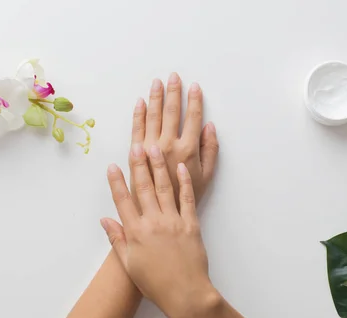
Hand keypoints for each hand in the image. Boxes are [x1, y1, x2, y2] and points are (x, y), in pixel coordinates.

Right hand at [101, 146, 219, 317]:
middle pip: (143, 188)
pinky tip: (180, 166)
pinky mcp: (191, 224)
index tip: (112, 165)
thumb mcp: (129, 263)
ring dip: (159, 166)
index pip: (122, 201)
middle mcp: (153, 222)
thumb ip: (117, 240)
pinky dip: (184, 181)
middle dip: (138, 165)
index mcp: (136, 232)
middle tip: (135, 145)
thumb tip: (105, 220)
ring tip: (155, 147)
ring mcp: (173, 221)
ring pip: (164, 188)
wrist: (185, 294)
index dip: (116, 182)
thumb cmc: (155, 283)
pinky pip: (186, 199)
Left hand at [131, 73, 218, 205]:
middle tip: (173, 77)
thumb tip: (209, 126)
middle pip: (171, 112)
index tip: (194, 87)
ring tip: (157, 83)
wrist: (159, 212)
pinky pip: (137, 128)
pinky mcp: (136, 153)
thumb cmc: (185, 196)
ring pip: (153, 116)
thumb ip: (210, 150)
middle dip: (173, 93)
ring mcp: (150, 148)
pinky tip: (141, 101)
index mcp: (188, 149)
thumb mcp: (207, 176)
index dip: (194, 101)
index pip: (192, 118)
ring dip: (156, 97)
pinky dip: (139, 113)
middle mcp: (168, 145)